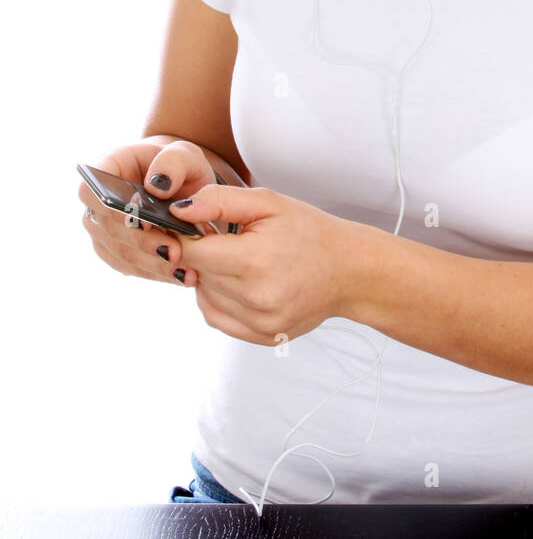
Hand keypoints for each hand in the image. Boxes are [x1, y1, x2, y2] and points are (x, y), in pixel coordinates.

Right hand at [78, 139, 220, 283]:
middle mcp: (97, 203)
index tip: (145, 220)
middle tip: (174, 252)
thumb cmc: (179, 166)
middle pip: (107, 228)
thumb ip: (173, 163)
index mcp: (106, 169)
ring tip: (184, 269)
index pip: (91, 190)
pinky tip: (184, 275)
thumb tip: (157, 187)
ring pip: (121, 253)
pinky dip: (158, 273)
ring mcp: (104, 231)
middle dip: (142, 242)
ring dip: (152, 264)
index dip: (113, 209)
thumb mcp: (185, 154)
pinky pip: (133, 268)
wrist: (183, 187)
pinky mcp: (118, 253)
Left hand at [166, 184, 357, 345]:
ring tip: (239, 261)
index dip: (184, 237)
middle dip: (203, 254)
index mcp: (256, 260)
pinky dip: (218, 299)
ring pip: (204, 297)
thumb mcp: (268, 202)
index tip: (191, 227)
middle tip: (227, 240)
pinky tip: (239, 282)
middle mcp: (256, 298)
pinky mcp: (263, 337)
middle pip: (197, 274)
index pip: (191, 253)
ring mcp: (260, 323)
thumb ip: (219, 201)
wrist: (349, 270)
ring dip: (210, 277)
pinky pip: (217, 318)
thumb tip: (178, 210)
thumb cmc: (310, 232)